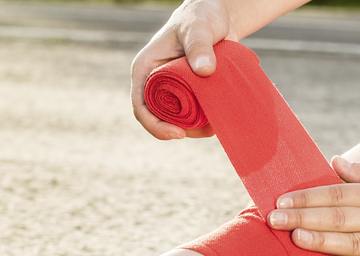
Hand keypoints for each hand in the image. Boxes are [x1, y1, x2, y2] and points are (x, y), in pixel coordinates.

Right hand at [130, 0, 235, 139]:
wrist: (218, 17)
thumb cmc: (201, 16)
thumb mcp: (199, 28)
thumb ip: (200, 45)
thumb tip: (205, 70)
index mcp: (146, 69)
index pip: (141, 106)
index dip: (155, 126)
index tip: (179, 134)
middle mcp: (154, 82)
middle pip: (159, 118)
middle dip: (180, 130)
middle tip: (206, 131)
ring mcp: (171, 89)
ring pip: (176, 119)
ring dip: (194, 128)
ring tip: (215, 126)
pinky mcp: (187, 92)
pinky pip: (190, 113)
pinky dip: (202, 121)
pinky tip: (218, 120)